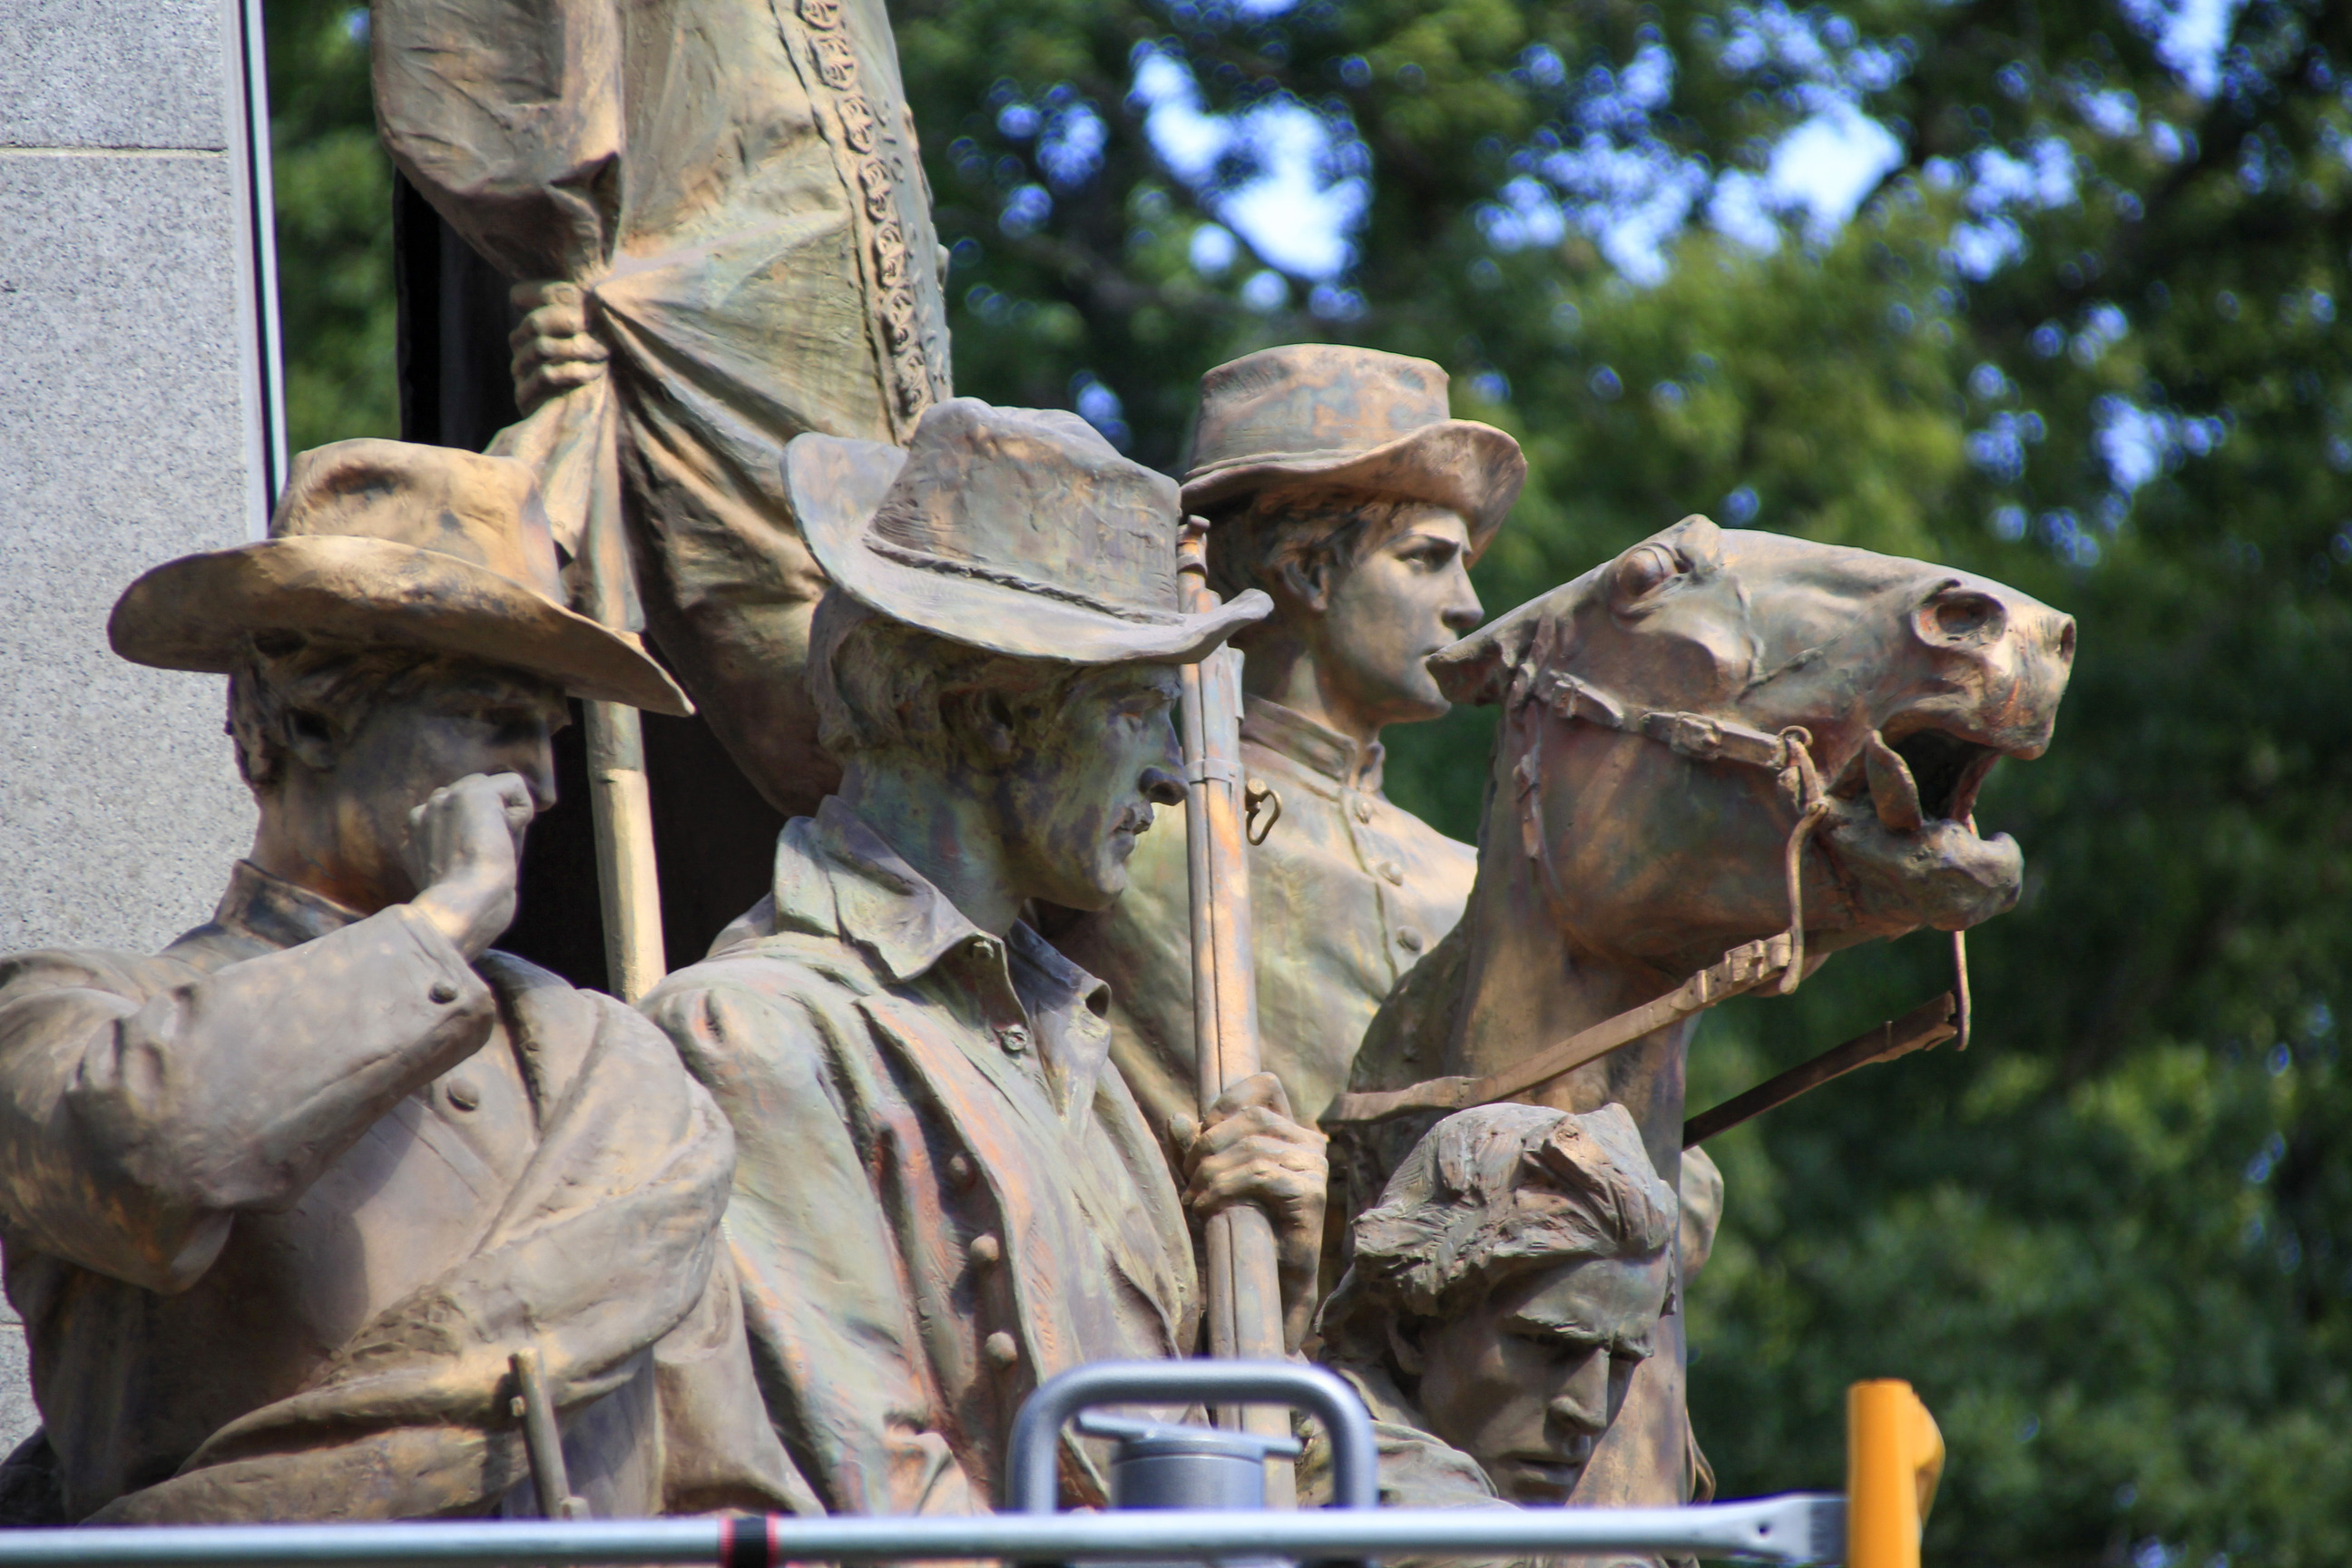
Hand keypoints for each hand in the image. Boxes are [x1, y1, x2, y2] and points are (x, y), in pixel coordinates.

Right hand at [404, 773, 535, 959]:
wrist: (461, 908)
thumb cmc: (467, 906)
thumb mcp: (457, 871)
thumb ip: (465, 842)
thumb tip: (507, 821)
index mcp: (416, 832)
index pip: (455, 813)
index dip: (476, 833)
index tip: (474, 864)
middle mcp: (424, 811)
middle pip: (472, 794)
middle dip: (490, 819)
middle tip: (487, 857)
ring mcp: (444, 798)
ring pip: (491, 786)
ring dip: (504, 816)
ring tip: (494, 847)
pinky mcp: (472, 793)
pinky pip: (514, 784)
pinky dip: (523, 809)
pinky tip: (505, 838)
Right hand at [508, 281, 608, 415]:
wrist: (596, 412)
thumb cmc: (600, 364)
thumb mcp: (597, 330)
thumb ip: (587, 307)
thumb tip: (588, 291)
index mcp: (534, 322)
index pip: (522, 294)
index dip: (552, 294)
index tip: (585, 301)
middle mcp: (521, 342)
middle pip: (535, 322)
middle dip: (572, 326)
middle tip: (603, 337)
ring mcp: (520, 368)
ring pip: (540, 347)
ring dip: (577, 350)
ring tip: (602, 356)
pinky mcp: (524, 394)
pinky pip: (544, 374)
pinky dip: (573, 372)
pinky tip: (593, 374)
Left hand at [1170, 1072, 1328, 1350]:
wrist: (1271, 1282)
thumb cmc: (1242, 1227)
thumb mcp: (1212, 1181)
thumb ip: (1196, 1151)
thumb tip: (1176, 1118)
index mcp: (1291, 1131)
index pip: (1266, 1086)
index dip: (1229, 1100)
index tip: (1202, 1132)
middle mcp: (1310, 1143)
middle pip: (1252, 1117)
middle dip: (1208, 1143)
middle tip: (1187, 1176)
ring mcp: (1315, 1167)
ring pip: (1253, 1147)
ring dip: (1211, 1171)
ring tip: (1193, 1198)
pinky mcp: (1311, 1193)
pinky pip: (1260, 1174)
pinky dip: (1223, 1188)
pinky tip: (1204, 1207)